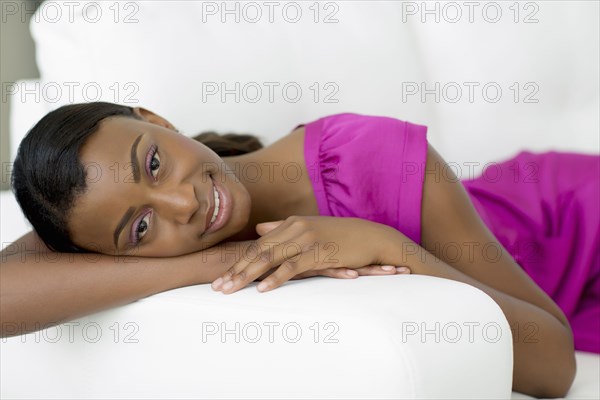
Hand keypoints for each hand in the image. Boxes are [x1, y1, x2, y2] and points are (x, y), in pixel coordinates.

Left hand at [211, 216, 406, 293]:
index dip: (238, 262)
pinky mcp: (319, 252)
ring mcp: (306, 239)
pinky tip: (263, 289)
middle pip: (258, 251)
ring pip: (270, 258)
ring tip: (232, 289)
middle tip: (218, 287)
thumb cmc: (340, 236)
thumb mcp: (309, 228)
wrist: (371, 237)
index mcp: (290, 224)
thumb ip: (282, 228)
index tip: (221, 278)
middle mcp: (295, 228)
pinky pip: (293, 266)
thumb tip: (260, 229)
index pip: (258, 245)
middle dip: (236, 270)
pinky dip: (276, 278)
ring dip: (248, 275)